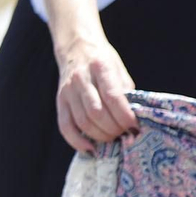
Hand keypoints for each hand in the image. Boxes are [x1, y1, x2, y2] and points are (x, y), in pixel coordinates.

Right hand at [54, 36, 137, 152]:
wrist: (77, 48)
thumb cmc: (104, 63)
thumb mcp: (120, 71)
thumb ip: (126, 93)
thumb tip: (135, 120)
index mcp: (101, 68)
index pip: (113, 97)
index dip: (125, 117)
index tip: (136, 128)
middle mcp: (81, 79)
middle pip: (96, 112)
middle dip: (114, 129)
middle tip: (125, 134)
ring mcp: (67, 91)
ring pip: (82, 121)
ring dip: (100, 135)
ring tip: (114, 139)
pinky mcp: (60, 101)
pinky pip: (65, 126)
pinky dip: (77, 141)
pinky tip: (90, 148)